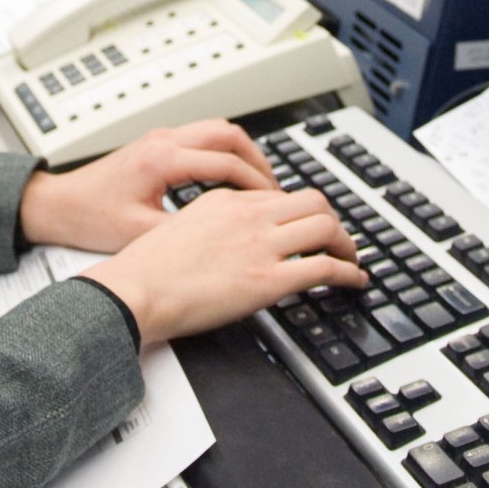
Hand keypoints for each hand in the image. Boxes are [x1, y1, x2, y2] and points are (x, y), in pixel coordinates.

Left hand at [17, 120, 277, 253]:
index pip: (226, 161)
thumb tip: (224, 241)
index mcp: (162, 160)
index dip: (256, 183)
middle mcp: (162, 141)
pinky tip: (230, 178)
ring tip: (259, 183)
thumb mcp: (141, 234)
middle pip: (227, 133)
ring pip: (215, 129)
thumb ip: (184, 232)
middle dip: (258, 160)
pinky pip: (201, 137)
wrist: (58, 205)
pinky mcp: (155, 144)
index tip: (274, 203)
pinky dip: (223, 152)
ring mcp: (158, 138)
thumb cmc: (89, 218)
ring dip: (242, 152)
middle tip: (275, 188)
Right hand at [80, 186, 364, 347]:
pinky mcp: (269, 279)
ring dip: (346, 244)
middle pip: (311, 200)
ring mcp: (260, 245)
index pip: (277, 196)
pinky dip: (348, 273)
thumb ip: (207, 226)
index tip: (303, 227)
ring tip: (350, 259)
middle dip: (331, 219)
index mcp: (223, 202)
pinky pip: (325, 267)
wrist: (135, 291)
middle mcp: (246, 216)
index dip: (297, 212)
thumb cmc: (145, 270)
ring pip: (325, 226)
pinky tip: (353, 281)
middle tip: (336, 238)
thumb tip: (224, 242)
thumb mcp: (176, 229)